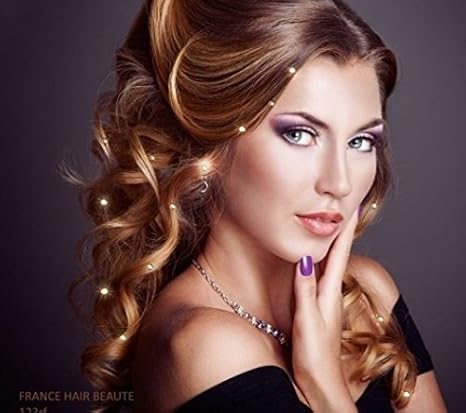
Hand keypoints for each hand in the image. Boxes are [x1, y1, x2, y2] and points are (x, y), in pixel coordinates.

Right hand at [291, 208, 358, 411]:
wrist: (320, 381)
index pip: (339, 254)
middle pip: (336, 256)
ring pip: (327, 266)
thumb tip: (304, 258)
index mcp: (330, 292)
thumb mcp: (308, 319)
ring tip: (329, 227)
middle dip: (338, 232)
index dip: (344, 231)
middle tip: (340, 211)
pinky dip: (317, 263)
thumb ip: (305, 289)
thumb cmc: (315, 354)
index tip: (351, 209)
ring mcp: (324, 300)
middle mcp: (330, 292)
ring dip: (329, 245)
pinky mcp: (316, 308)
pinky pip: (318, 278)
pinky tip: (312, 261)